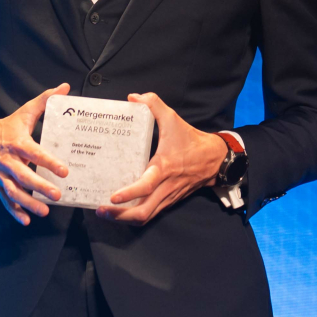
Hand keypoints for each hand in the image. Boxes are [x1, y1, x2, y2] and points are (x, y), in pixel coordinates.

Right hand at [0, 83, 70, 225]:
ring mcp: (1, 174)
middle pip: (23, 176)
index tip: (64, 171)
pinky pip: (4, 199)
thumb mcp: (24, 112)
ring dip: (28, 203)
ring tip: (44, 211)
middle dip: (40, 187)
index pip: (35, 153)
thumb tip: (65, 88)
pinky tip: (26, 220)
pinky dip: (14, 211)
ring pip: (13, 191)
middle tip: (57, 195)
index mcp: (17, 142)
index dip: (49, 162)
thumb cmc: (7, 126)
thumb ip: (45, 101)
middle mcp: (8, 160)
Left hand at [96, 92, 228, 225]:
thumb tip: (133, 97)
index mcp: (165, 167)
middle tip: (101, 210)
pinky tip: (121, 211)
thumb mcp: (173, 119)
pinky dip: (135, 216)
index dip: (129, 194)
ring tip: (106, 214)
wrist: (215, 159)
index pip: (146, 186)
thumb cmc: (191, 140)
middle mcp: (166, 186)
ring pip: (146, 216)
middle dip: (120, 216)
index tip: (112, 197)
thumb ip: (154, 105)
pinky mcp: (170, 201)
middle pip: (143, 212)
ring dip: (125, 219)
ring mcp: (168, 196)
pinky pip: (152, 213)